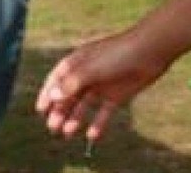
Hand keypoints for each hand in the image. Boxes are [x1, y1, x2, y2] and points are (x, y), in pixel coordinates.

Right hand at [35, 28, 170, 141]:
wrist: (150, 52)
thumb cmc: (117, 54)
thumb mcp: (91, 68)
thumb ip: (72, 83)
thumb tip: (53, 97)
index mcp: (77, 62)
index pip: (56, 79)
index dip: (47, 94)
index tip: (40, 111)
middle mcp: (87, 74)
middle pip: (69, 95)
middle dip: (59, 112)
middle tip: (52, 129)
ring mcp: (102, 85)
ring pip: (84, 106)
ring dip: (75, 119)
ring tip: (66, 134)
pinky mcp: (117, 95)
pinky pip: (104, 112)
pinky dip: (97, 124)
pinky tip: (91, 137)